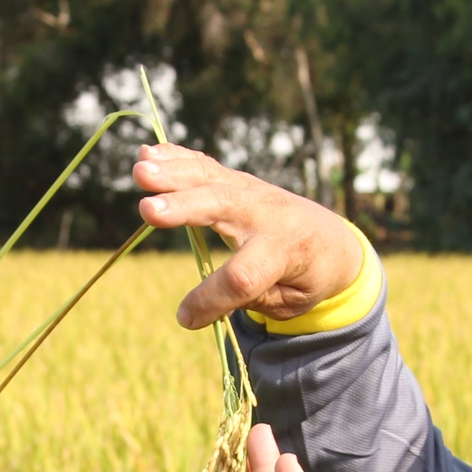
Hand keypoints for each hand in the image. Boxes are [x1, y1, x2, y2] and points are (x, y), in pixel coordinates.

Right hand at [130, 144, 364, 329]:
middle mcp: (268, 214)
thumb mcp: (292, 301)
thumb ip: (253, 298)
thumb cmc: (308, 277)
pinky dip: (177, 158)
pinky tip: (148, 154)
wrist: (331, 238)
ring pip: (210, 178)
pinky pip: (206, 166)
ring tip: (140, 169)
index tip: (185, 317)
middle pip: (221, 207)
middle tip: (146, 209)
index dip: (211, 299)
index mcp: (286, 250)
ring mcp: (252, 191)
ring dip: (172, 173)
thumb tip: (201, 304)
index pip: (243, 277)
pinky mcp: (238, 181)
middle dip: (183, 208)